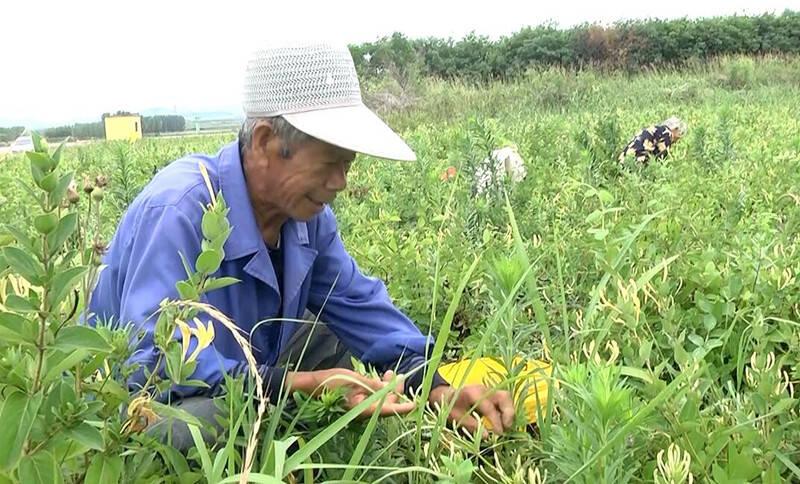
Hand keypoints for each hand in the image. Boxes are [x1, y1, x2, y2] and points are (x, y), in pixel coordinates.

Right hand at [289, 368, 415, 417]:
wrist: (309, 387)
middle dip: (394, 390)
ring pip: (380, 401)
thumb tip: (387, 387)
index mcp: (362, 410)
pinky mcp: (354, 404)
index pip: (388, 410)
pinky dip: (377, 389)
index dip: (403, 407)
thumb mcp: (353, 379)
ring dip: (386, 388)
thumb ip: (371, 384)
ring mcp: (358, 409)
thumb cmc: (329, 383)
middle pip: (386, 404)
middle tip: (397, 374)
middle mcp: (362, 412)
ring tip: (388, 373)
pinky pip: (372, 399)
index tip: (416, 403)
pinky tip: (378, 378)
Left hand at [428, 384, 514, 436]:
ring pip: (506, 397)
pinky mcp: (492, 393)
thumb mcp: (456, 417)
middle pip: (504, 396)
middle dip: (508, 413)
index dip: (496, 421)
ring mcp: (489, 390)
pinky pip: (504, 400)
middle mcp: (484, 389)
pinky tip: (503, 422)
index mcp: (473, 393)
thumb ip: (471, 425)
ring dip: (509, 412)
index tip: (498, 434)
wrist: (447, 395)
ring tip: (506, 426)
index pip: (489, 407)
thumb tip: (487, 436)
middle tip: (506, 428)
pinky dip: (506, 411)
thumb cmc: (450, 406)